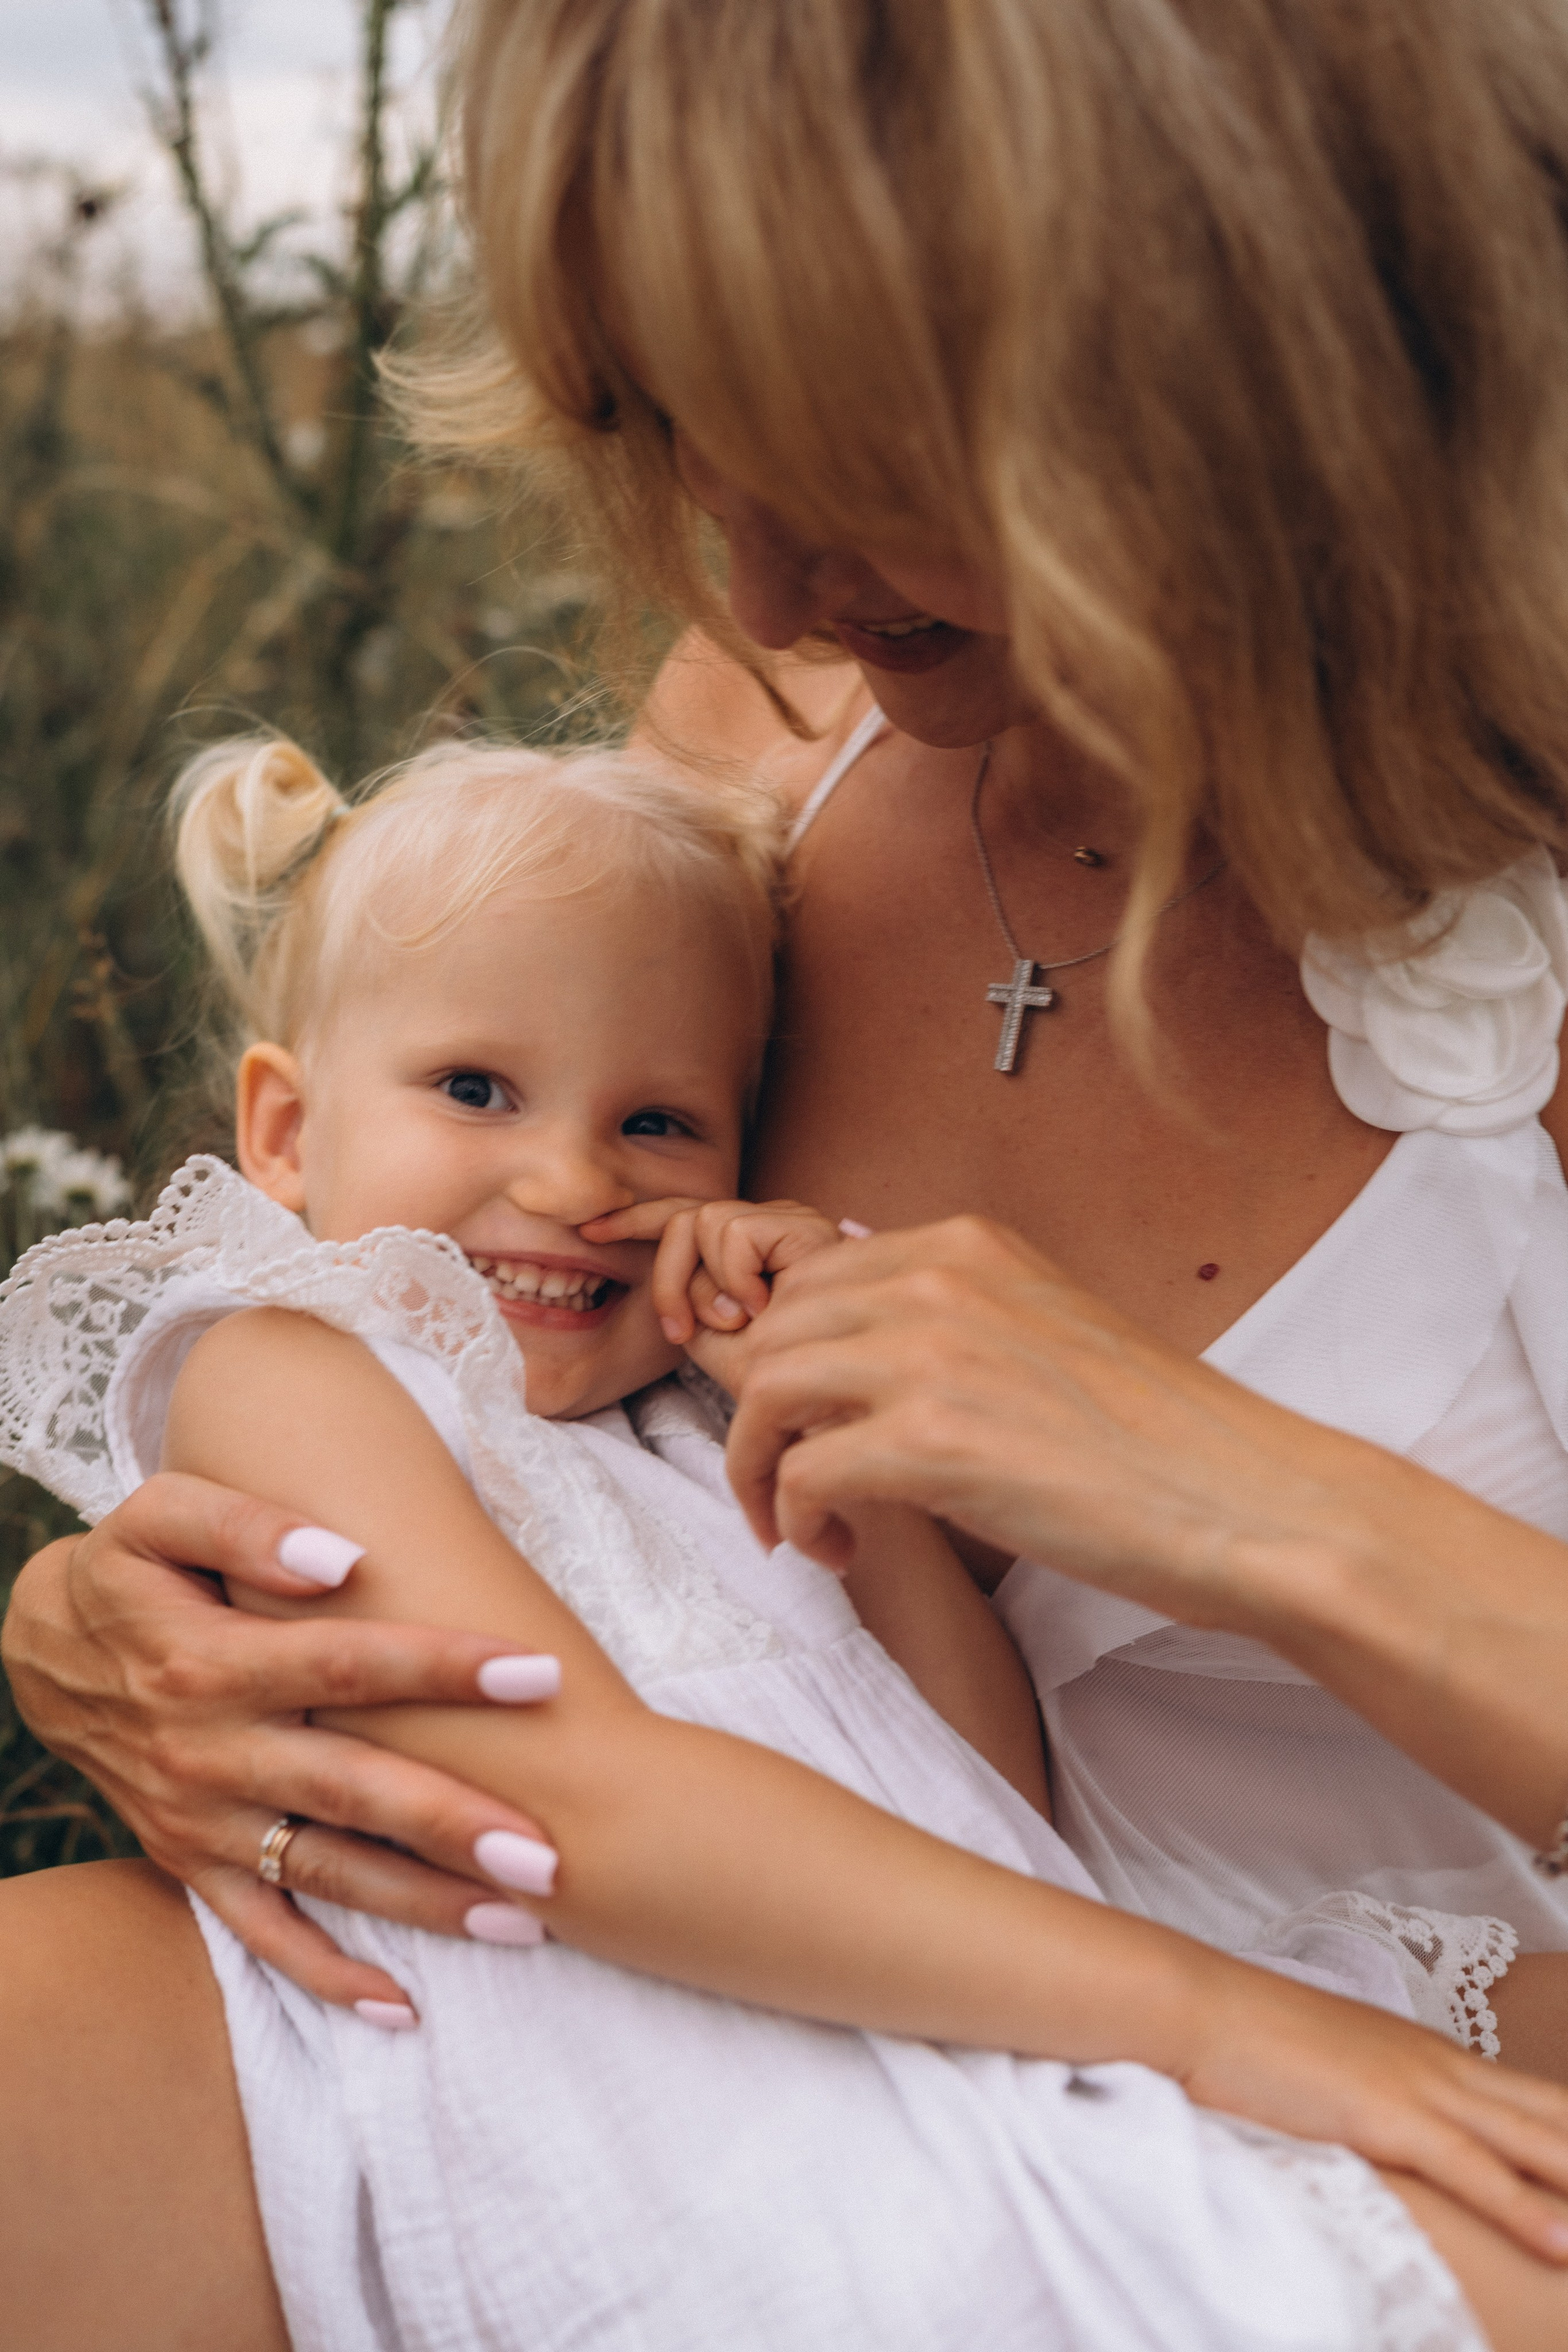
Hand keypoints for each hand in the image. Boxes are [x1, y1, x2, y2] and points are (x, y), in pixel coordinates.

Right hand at [1, 1476, 559, 2012]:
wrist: (41, 1651)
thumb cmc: (129, 1571)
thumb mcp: (160, 1516)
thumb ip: (247, 1525)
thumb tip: (343, 1560)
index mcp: (209, 1660)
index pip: (345, 1663)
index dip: (442, 1668)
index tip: (538, 1675)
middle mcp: (208, 1751)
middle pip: (351, 1790)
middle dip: (454, 1823)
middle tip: (551, 1854)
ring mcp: (200, 1819)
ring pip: (326, 1872)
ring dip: (423, 1904)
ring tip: (524, 1924)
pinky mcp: (188, 1864)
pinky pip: (261, 1934)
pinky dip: (326, 1976)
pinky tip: (402, 2007)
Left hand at [583, 1195, 842, 1388]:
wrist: (819, 1399)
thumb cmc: (773, 1377)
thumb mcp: (707, 1336)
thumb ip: (680, 1295)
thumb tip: (650, 1263)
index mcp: (748, 1250)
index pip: (684, 1215)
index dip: (634, 1218)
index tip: (590, 1232)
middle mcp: (769, 1226)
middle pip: (684, 1217)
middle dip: (666, 1277)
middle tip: (680, 1331)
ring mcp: (789, 1221)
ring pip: (704, 1222)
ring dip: (706, 1287)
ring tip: (741, 1324)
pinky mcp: (805, 1225)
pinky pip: (733, 1234)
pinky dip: (733, 1278)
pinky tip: (762, 1308)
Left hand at [722, 1213, 1375, 1603]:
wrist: (1246, 1500)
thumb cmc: (1157, 1438)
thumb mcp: (1040, 1332)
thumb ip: (953, 1319)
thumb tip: (862, 1336)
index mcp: (968, 1245)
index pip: (809, 1275)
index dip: (782, 1351)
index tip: (793, 1415)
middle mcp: (941, 1279)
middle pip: (774, 1326)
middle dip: (758, 1408)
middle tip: (783, 1477)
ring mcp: (933, 1355)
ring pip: (766, 1390)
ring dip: (759, 1466)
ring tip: (800, 1522)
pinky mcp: (933, 1443)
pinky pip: (800, 1470)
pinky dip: (797, 1517)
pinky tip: (838, 1546)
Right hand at [1185, 1961, 1567, 2264]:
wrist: (1200, 2007)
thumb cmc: (1251, 2038)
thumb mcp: (1333, 2067)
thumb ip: (1373, 2093)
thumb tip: (1382, 2126)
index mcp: (1429, 2053)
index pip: (1532, 2098)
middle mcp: (1441, 2065)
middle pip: (1552, 2113)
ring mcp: (1421, 2088)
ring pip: (1534, 2140)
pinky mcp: (1391, 2118)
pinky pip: (1477, 2171)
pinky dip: (1527, 2208)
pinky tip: (1566, 2243)